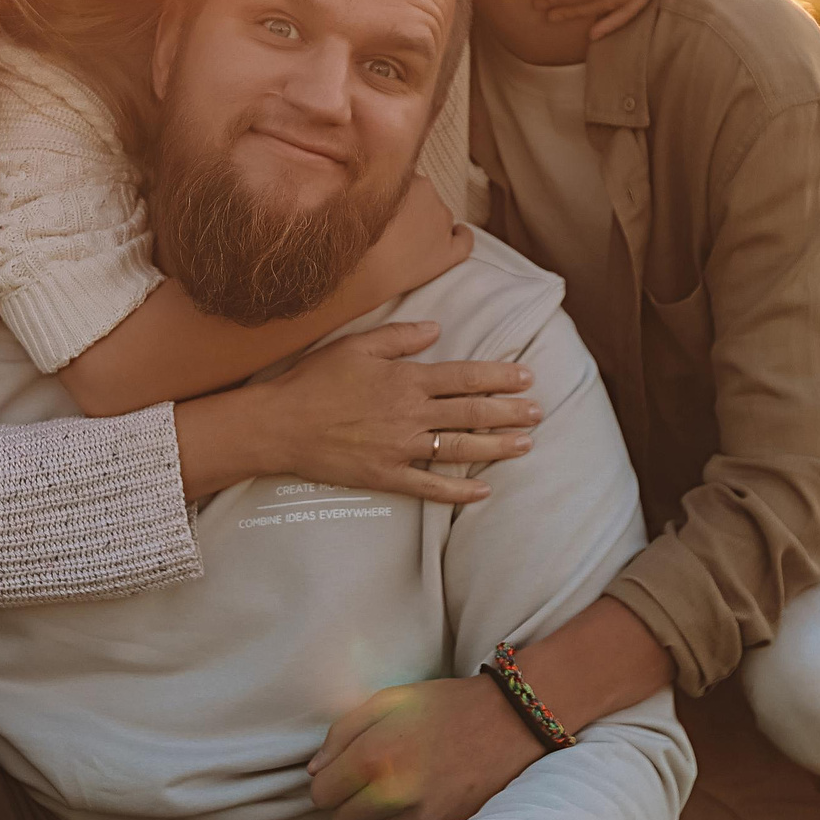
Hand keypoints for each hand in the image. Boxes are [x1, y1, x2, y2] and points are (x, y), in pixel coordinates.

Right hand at [251, 322, 540, 505]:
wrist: (279, 425)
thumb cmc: (314, 380)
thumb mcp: (356, 345)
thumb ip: (400, 336)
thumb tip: (436, 328)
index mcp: (406, 379)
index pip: (466, 377)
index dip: (500, 377)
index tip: (527, 377)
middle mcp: (411, 414)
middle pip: (472, 413)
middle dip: (510, 412)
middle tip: (539, 411)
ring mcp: (401, 448)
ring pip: (461, 449)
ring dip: (497, 447)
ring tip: (526, 445)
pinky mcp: (386, 476)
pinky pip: (430, 486)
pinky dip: (458, 491)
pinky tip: (482, 491)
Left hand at [309, 675, 544, 819]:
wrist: (511, 720)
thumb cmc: (445, 705)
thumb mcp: (389, 699)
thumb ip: (343, 732)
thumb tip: (314, 771)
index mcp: (374, 754)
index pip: (321, 794)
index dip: (327, 784)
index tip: (341, 775)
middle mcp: (395, 791)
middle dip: (348, 804)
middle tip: (368, 784)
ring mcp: (424, 817)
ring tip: (394, 796)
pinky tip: (411, 816)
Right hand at [354, 176, 472, 305]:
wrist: (362, 269)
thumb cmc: (354, 234)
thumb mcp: (359, 194)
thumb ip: (375, 185)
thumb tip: (380, 187)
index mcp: (409, 179)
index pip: (404, 180)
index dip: (394, 194)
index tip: (384, 206)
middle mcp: (430, 196)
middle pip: (425, 198)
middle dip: (413, 209)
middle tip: (393, 226)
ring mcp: (443, 224)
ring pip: (441, 217)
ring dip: (430, 224)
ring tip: (411, 240)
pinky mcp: (449, 253)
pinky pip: (464, 241)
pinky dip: (462, 236)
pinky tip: (459, 234)